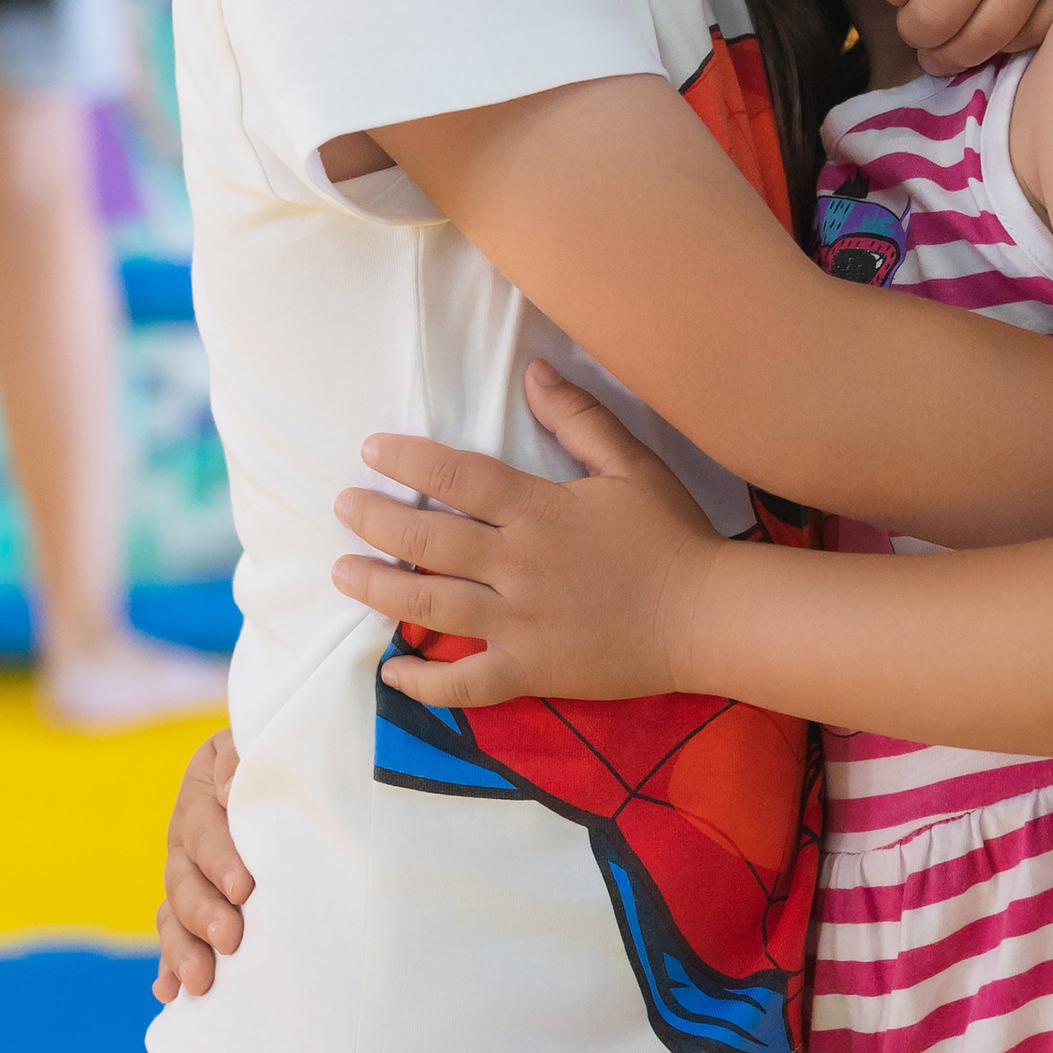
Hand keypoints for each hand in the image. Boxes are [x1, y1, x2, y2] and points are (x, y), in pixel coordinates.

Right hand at [152, 729, 247, 1001]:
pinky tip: (169, 993)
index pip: (204, 830)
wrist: (280, 772)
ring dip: (183, 948)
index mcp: (199, 796)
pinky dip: (169, 966)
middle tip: (229, 938)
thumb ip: (240, 758)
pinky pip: (174, 938)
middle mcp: (185, 839)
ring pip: (174, 914)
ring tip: (199, 979)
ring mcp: (186, 876)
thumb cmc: (274, 757)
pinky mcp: (193, 908)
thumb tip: (228, 792)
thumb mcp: (256, 742)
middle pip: (184, 879)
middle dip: (204, 912)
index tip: (243, 887)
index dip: (220, 858)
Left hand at [330, 364, 728, 709]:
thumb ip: (578, 417)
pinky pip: (466, 682)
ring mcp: (521, 623)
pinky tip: (392, 671)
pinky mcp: (532, 671)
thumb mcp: (630, 464)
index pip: (458, 478)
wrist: (709, 615)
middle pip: (429, 541)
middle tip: (343, 506)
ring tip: (343, 572)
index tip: (372, 450)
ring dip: (379, 588)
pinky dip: (425, 681)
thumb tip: (532, 370)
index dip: (408, 462)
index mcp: (539, 510)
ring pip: (432, 605)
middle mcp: (519, 565)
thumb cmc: (671, 535)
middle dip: (376, 520)